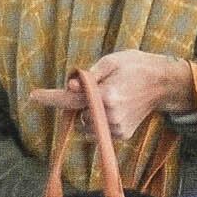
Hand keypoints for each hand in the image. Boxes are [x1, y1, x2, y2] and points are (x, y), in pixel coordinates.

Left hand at [29, 50, 196, 149]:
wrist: (162, 84)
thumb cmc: (136, 67)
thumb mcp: (111, 61)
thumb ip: (88, 75)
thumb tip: (69, 85)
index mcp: (107, 96)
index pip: (71, 99)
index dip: (51, 97)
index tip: (33, 95)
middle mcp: (111, 116)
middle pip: (76, 113)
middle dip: (77, 102)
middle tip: (95, 88)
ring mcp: (117, 128)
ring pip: (85, 124)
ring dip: (87, 113)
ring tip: (108, 97)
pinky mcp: (121, 135)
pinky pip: (97, 130)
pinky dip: (97, 121)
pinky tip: (113, 109)